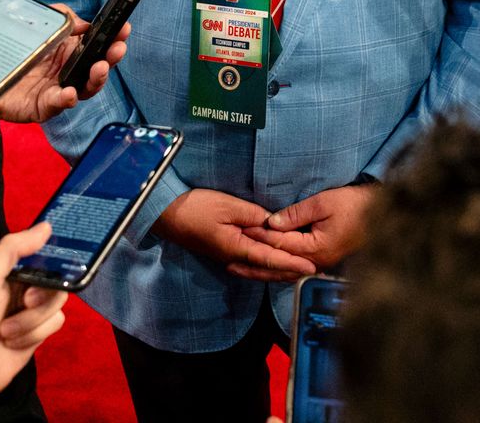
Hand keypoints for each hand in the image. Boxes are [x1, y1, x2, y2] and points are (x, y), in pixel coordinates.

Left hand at [0, 3, 125, 123]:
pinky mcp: (42, 107)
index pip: (97, 46)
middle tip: (117, 49)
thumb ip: (60, 16)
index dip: (113, 38)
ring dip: (96, 79)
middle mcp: (67, 72)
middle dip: (111, 58)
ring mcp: (57, 90)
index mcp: (69, 52)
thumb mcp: (37, 23)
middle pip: (97, 68)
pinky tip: (70, 93)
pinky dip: (66, 99)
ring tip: (99, 67)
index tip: (124, 29)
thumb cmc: (12, 49)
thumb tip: (82, 22)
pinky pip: (57, 104)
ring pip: (84, 89)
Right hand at [153, 189, 316, 281]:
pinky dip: (267, 266)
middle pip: (267, 271)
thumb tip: (273, 224)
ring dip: (280, 272)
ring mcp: (228, 258)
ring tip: (300, 271)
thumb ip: (254, 215)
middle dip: (291, 272)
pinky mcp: (224, 253)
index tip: (310, 267)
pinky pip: (251, 265)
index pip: (271, 259)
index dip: (292, 263)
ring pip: (259, 270)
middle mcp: (233, 259)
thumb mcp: (228, 205)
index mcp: (236, 248)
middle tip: (313, 273)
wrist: (166, 215)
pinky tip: (275, 264)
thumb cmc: (195, 208)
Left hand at [241, 185, 373, 270]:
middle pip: (278, 266)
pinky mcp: (322, 262)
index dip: (259, 237)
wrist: (380, 213)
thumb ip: (296, 214)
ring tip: (239, 269)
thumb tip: (271, 222)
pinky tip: (264, 268)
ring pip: (285, 272)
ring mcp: (320, 265)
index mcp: (315, 248)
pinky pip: (294, 269)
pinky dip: (276, 269)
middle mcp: (316, 263)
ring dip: (262, 270)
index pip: (279, 245)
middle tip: (229, 261)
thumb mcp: (323, 203)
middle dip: (254, 263)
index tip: (240, 232)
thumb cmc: (354, 205)